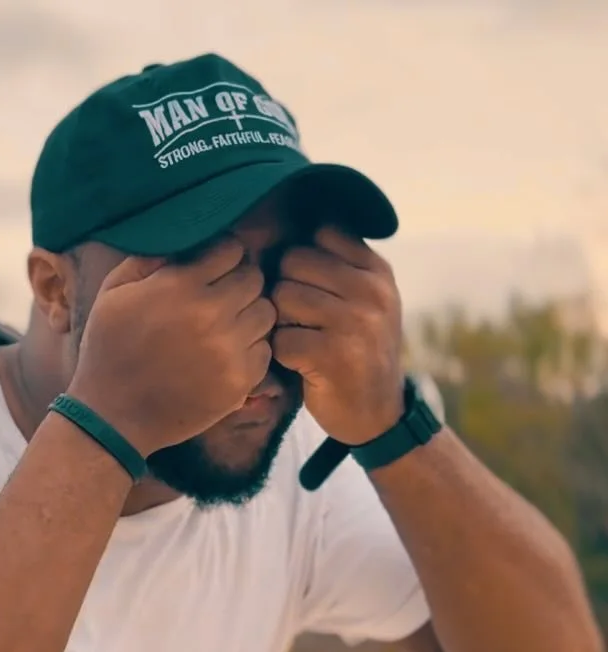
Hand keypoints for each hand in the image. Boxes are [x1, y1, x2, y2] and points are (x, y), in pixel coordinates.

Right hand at [68, 240, 276, 456]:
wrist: (112, 417)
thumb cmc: (108, 351)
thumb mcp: (112, 293)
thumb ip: (147, 259)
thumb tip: (183, 240)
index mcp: (181, 285)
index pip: (232, 249)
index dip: (221, 255)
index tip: (211, 268)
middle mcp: (212, 314)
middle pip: (254, 279)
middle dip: (238, 283)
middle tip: (218, 298)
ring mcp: (229, 350)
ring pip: (266, 313)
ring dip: (248, 315)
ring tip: (224, 327)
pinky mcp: (239, 382)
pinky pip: (265, 350)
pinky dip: (250, 350)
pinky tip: (224, 355)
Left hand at [270, 228, 404, 445]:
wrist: (379, 414)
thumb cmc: (359, 352)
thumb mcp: (368, 302)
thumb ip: (341, 266)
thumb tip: (291, 228)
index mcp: (377, 272)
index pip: (321, 233)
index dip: (301, 258)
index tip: (306, 283)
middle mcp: (370, 291)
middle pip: (293, 261)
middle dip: (285, 288)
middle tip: (298, 318)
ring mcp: (354, 323)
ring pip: (283, 297)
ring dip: (281, 321)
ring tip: (300, 339)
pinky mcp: (332, 357)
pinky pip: (281, 339)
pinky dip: (281, 355)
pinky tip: (300, 364)